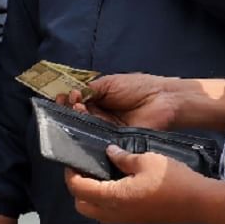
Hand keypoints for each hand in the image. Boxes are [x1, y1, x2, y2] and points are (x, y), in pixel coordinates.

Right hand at [58, 73, 197, 129]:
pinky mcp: (113, 139)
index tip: (63, 94)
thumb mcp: (109, 83)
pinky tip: (82, 116)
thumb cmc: (138, 87)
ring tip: (76, 106)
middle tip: (65, 101)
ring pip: (86, 124)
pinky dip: (87, 127)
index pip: (80, 101)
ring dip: (77, 114)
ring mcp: (107, 128)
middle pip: (80, 114)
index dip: (70, 98)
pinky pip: (96, 136)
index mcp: (102, 99)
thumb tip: (73, 94)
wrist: (162, 100)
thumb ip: (91, 90)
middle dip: (69, 107)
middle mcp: (102, 114)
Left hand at [65, 146, 210, 223]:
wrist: (198, 203)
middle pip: (81, 204)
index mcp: (114, 197)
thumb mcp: (146, 160)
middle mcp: (114, 213)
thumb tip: (108, 152)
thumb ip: (123, 157)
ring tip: (98, 173)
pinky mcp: (134, 220)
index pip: (78, 188)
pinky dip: (104, 199)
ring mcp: (124, 220)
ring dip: (89, 195)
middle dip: (76, 187)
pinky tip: (115, 182)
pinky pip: (108, 213)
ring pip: (94, 211)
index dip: (70, 174)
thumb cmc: (172, 180)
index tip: (73, 159)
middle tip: (84, 167)